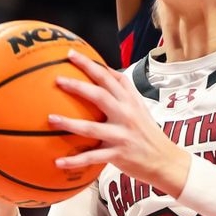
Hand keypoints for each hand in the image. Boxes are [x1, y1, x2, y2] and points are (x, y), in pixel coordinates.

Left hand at [49, 51, 190, 197]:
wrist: (165, 160)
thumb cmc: (148, 131)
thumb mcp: (140, 106)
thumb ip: (124, 89)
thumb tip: (104, 70)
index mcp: (130, 100)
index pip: (108, 76)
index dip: (89, 64)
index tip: (71, 54)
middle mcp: (126, 114)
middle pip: (99, 95)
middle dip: (77, 86)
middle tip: (57, 79)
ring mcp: (122, 135)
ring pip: (91, 128)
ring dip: (69, 123)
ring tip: (50, 119)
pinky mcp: (118, 155)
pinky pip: (92, 157)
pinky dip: (74, 160)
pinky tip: (58, 162)